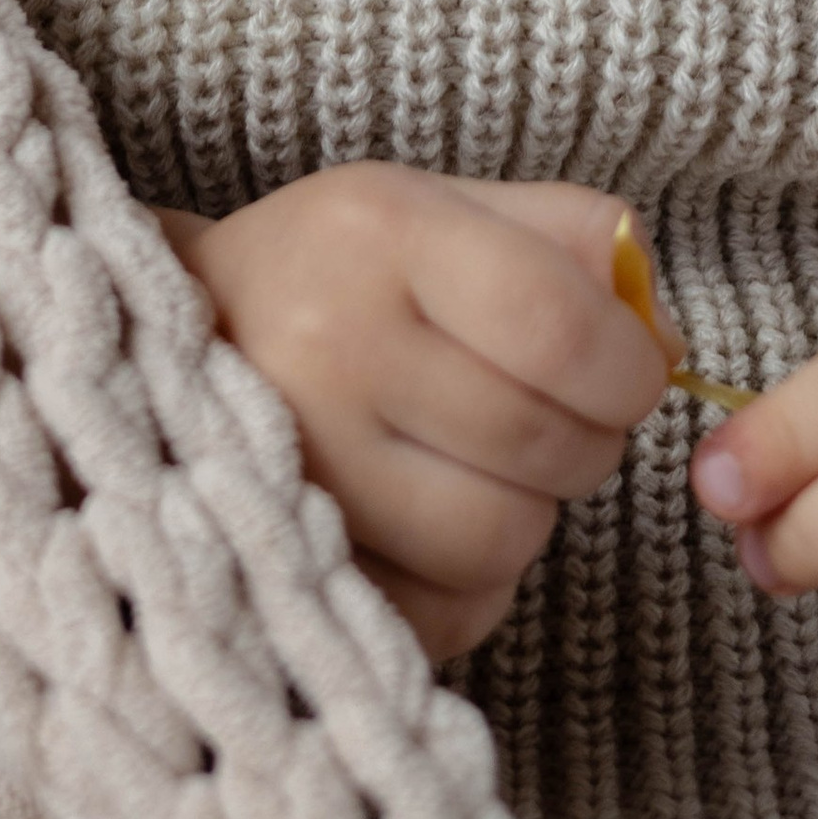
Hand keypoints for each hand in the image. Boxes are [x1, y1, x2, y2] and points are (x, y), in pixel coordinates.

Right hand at [170, 167, 666, 661]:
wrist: (154, 343)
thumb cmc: (331, 270)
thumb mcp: (436, 205)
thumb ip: (568, 239)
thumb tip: (663, 338)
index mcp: (379, 235)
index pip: (559, 329)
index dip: (627, 370)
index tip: (628, 375)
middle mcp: (327, 349)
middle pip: (545, 446)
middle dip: (586, 442)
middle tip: (552, 418)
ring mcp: (297, 472)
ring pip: (504, 541)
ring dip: (527, 512)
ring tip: (482, 467)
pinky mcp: (286, 572)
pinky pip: (446, 613)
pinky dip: (471, 584)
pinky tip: (434, 524)